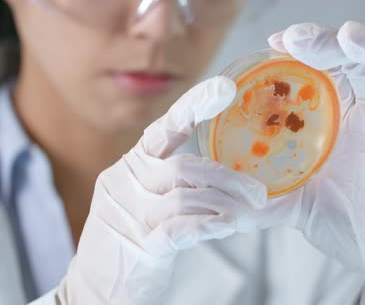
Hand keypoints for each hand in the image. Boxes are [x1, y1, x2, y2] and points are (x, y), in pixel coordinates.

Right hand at [54, 77, 267, 304]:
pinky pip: (180, 228)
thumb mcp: (145, 203)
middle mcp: (125, 183)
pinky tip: (226, 226)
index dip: (194, 106)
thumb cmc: (131, 242)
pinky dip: (208, 225)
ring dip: (225, 203)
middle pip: (185, 167)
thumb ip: (175, 183)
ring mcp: (129, 214)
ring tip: (249, 213)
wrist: (95, 290)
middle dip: (228, 178)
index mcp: (130, 167)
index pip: (164, 128)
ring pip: (186, 196)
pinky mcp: (139, 245)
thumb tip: (228, 174)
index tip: (225, 89)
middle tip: (259, 193)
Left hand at [266, 21, 364, 268]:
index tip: (269, 49)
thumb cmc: (351, 231)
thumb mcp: (297, 207)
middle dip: (313, 44)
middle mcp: (363, 115)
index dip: (293, 61)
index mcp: (335, 128)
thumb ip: (261, 198)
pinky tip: (353, 39)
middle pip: (342, 63)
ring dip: (336, 43)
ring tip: (303, 40)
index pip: (315, 81)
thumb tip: (217, 197)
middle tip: (284, 42)